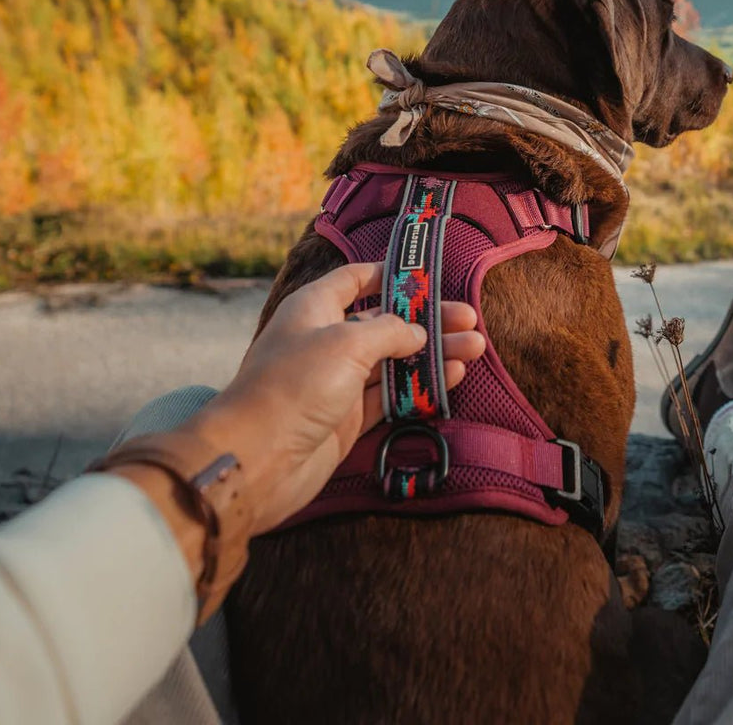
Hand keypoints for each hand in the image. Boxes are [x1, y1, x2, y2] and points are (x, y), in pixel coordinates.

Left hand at [188, 263, 483, 535]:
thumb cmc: (293, 386)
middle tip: (469, 319)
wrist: (257, 458)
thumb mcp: (346, 343)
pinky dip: (420, 387)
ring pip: (393, 360)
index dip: (390, 274)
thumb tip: (415, 332)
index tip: (428, 276)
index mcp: (315, 308)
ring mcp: (337, 381)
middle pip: (385, 322)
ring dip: (432, 354)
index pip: (355, 279)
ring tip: (475, 348)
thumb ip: (388, 332)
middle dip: (427, 319)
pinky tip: (451, 378)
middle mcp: (326, 340)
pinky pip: (390, 396)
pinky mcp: (346, 418)